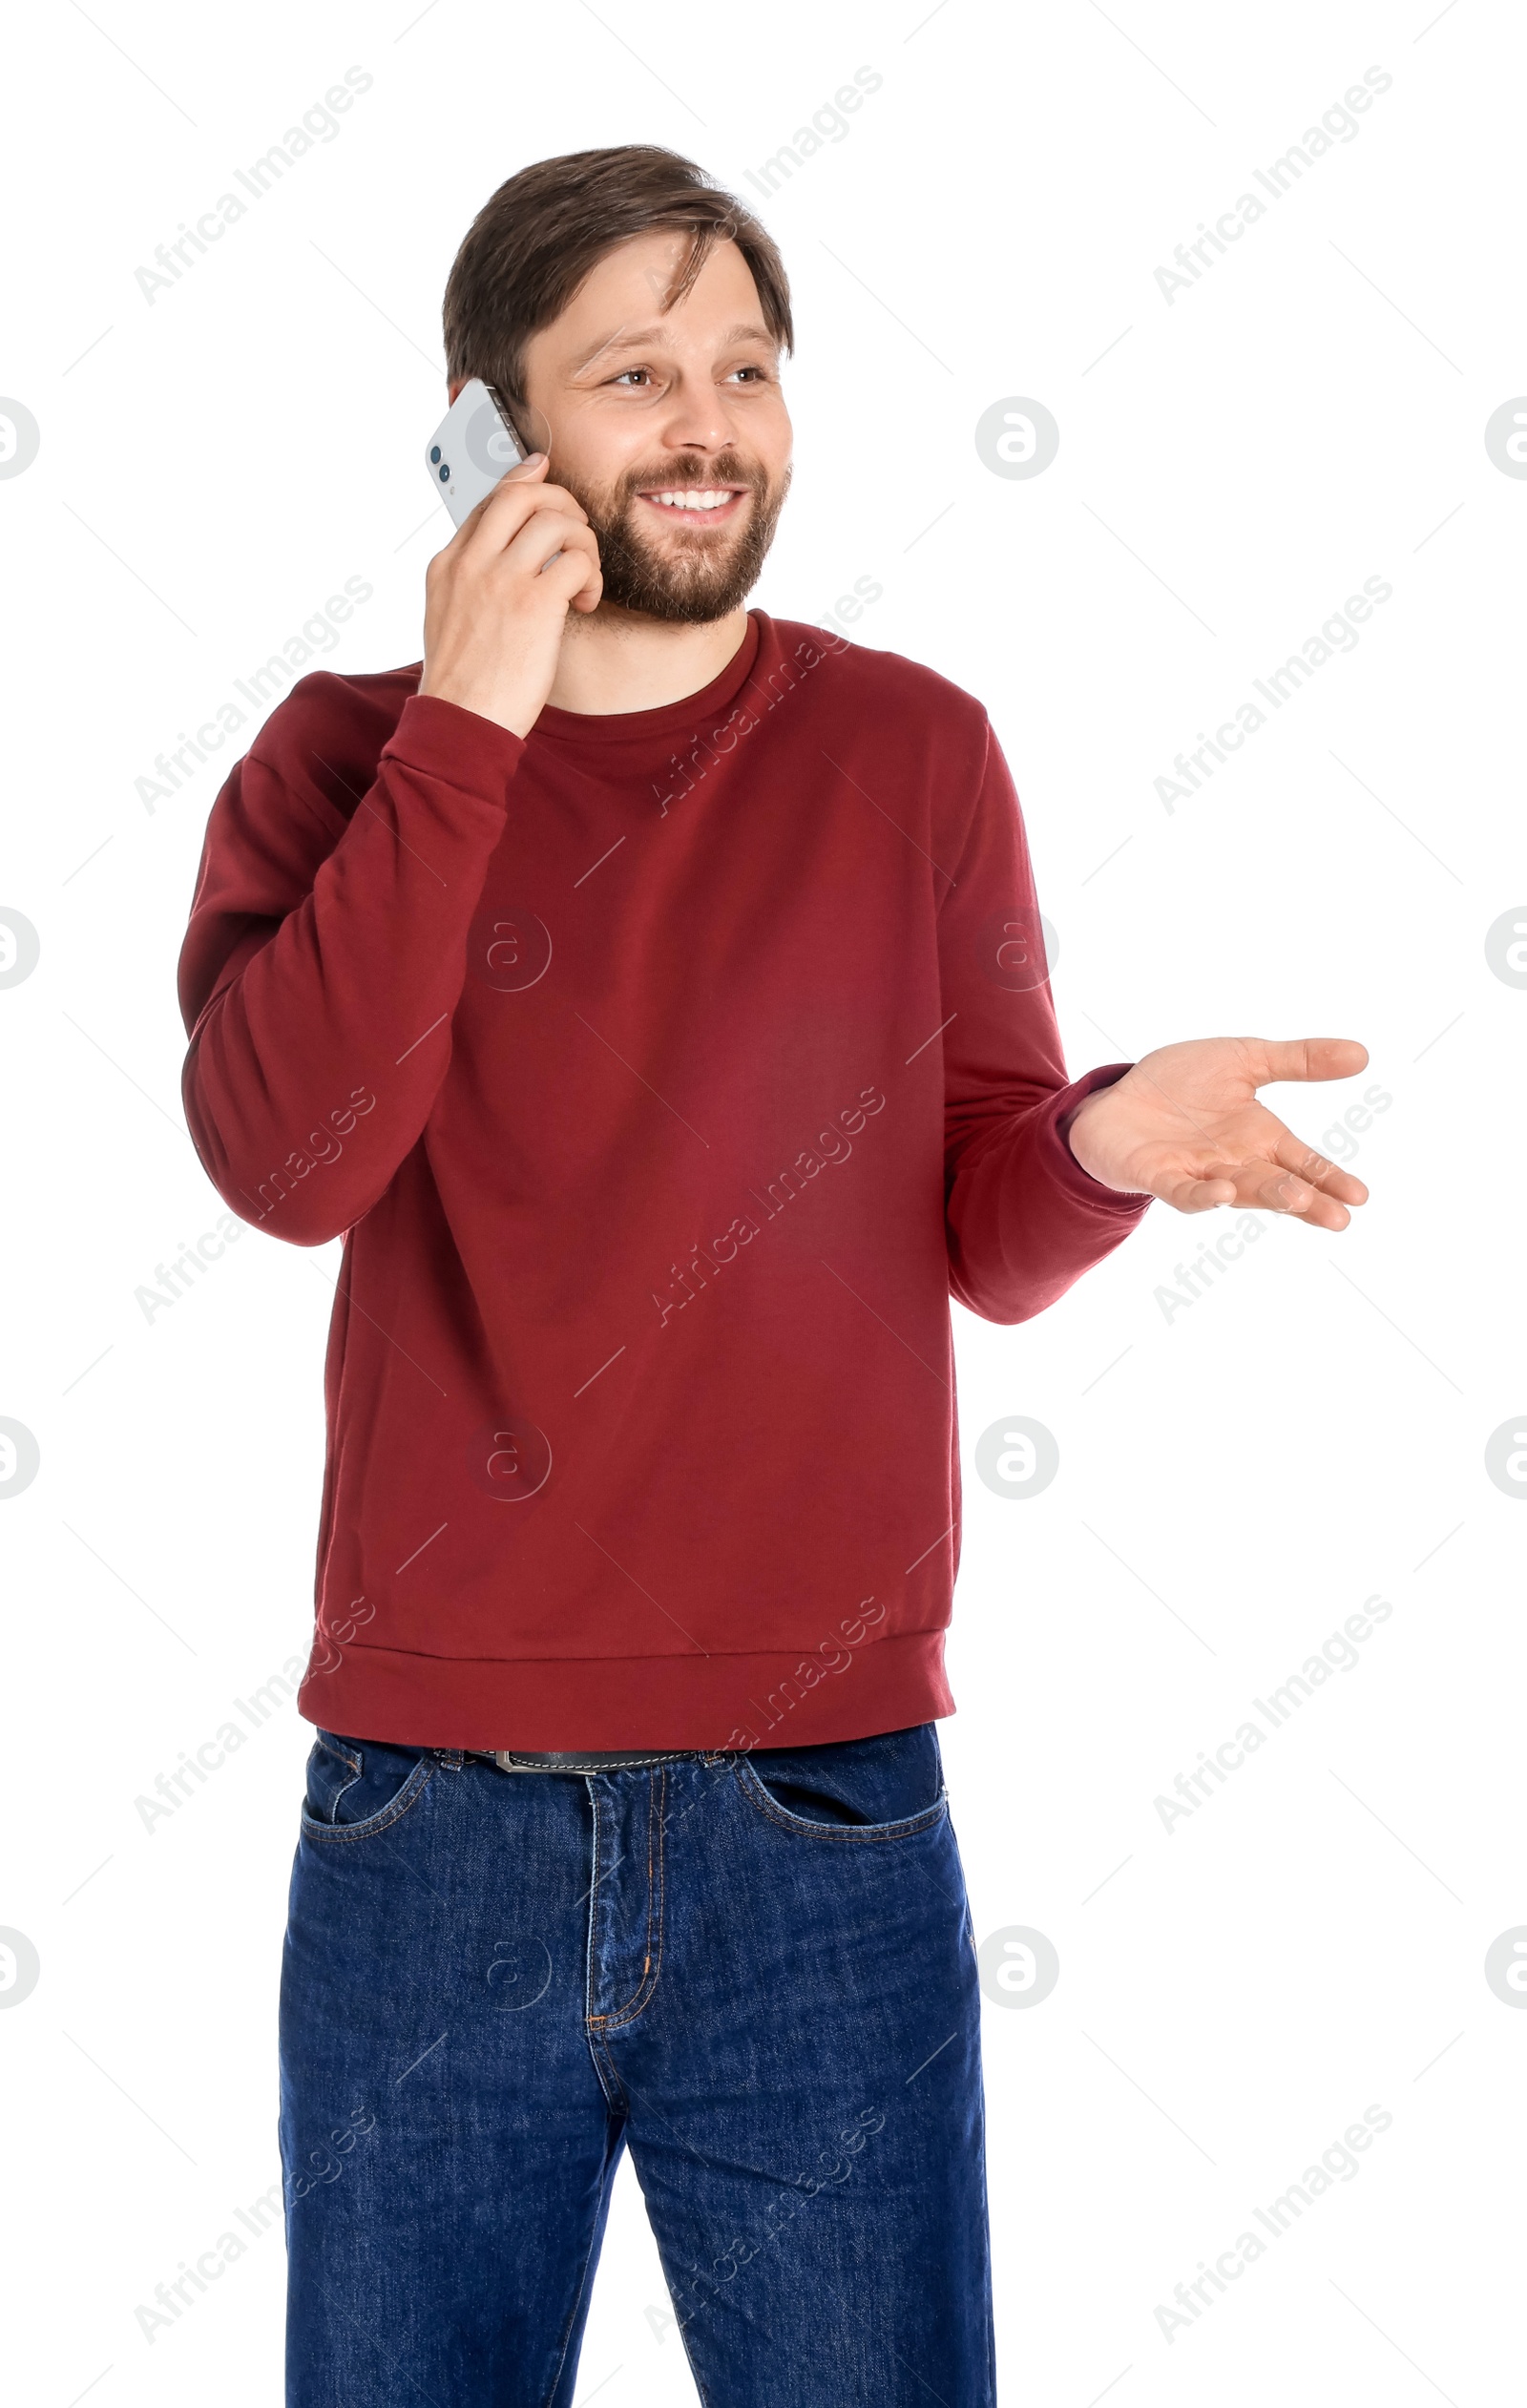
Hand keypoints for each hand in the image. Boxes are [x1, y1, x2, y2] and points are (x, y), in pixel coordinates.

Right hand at [418, 453, 602, 737]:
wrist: (459, 723)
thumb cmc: (463, 685)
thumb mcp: (448, 619)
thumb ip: (469, 582)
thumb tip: (500, 561)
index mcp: (447, 564)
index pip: (490, 500)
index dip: (526, 485)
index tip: (548, 481)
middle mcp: (471, 563)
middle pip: (523, 494)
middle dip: (562, 502)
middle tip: (578, 535)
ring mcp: (501, 579)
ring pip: (557, 521)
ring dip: (584, 544)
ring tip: (584, 580)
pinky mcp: (533, 604)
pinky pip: (577, 561)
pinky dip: (592, 578)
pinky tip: (584, 604)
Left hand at [1065, 1037, 1370, 1230]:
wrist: (1117, 1096)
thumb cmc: (1182, 1084)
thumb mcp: (1245, 1060)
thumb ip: (1298, 1060)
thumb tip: (1363, 1054)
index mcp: (1260, 1138)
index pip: (1303, 1163)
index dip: (1330, 1179)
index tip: (1360, 1197)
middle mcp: (1235, 1162)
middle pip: (1277, 1185)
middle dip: (1307, 1201)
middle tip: (1338, 1217)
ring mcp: (1198, 1173)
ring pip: (1239, 1190)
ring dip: (1267, 1196)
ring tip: (1296, 1200)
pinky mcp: (1159, 1176)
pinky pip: (1184, 1192)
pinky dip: (1204, 1196)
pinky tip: (1223, 1192)